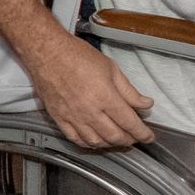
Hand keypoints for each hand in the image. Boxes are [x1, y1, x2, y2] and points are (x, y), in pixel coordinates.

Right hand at [26, 31, 154, 148]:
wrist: (46, 51)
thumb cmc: (77, 55)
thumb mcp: (110, 68)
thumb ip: (129, 90)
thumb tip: (145, 104)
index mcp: (105, 96)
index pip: (129, 123)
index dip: (143, 133)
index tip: (148, 137)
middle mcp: (89, 110)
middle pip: (114, 136)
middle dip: (128, 140)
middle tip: (133, 137)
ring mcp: (72, 116)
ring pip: (96, 141)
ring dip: (110, 144)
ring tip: (116, 139)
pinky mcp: (58, 117)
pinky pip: (75, 139)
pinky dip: (88, 144)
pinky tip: (94, 140)